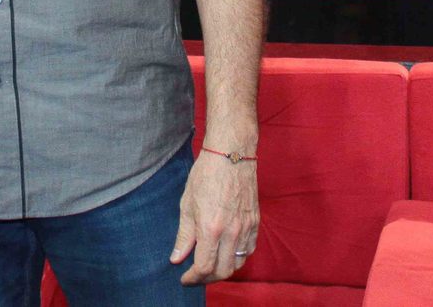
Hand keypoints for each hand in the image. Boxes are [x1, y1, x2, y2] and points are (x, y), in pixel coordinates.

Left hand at [171, 151, 258, 284]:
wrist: (231, 153)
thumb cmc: (206, 174)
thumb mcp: (187, 204)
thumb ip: (184, 235)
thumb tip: (177, 258)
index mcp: (211, 228)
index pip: (204, 267)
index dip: (193, 278)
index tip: (184, 278)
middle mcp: (232, 232)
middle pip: (223, 271)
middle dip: (207, 278)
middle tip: (196, 275)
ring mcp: (246, 227)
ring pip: (238, 263)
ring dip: (223, 269)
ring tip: (210, 264)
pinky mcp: (255, 221)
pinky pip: (249, 249)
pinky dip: (238, 257)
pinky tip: (227, 251)